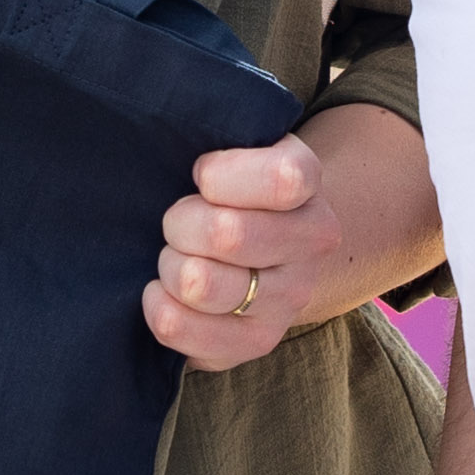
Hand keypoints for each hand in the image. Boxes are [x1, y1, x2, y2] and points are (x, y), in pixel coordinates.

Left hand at [147, 132, 344, 368]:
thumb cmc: (223, 188)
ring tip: (175, 258)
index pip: (279, 179)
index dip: (218, 176)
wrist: (253, 244)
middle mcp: (313, 242)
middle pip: (227, 234)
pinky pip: (188, 331)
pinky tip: (162, 293)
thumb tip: (189, 156)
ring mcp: (290, 298)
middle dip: (181, 223)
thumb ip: (212, 133)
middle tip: (178, 221)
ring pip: (202, 284)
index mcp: (306, 180)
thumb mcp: (227, 146)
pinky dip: (161, 309)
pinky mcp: (258, 342)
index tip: (201, 175)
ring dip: (170, 266)